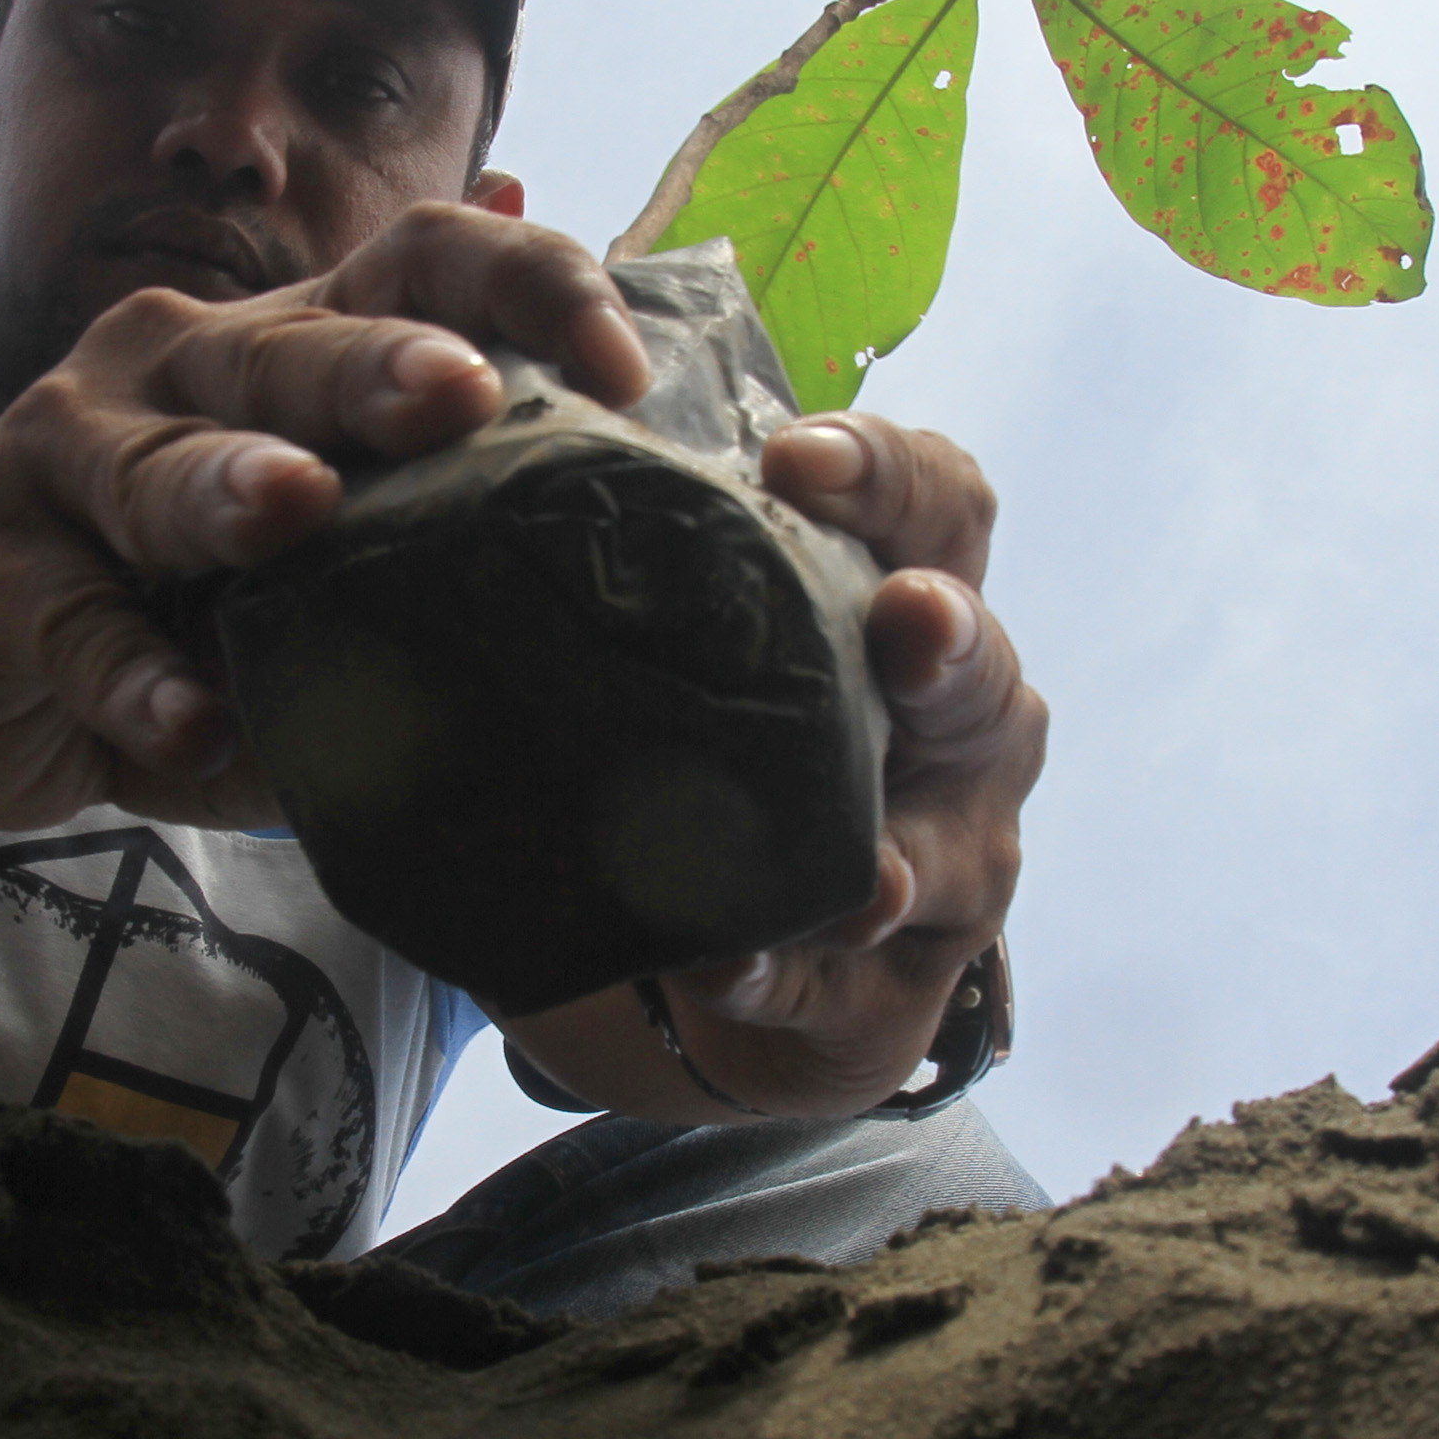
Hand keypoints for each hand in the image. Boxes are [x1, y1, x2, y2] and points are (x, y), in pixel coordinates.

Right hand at [0, 201, 650, 828]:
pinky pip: (71, 623)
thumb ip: (428, 579)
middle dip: (373, 368)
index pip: (420, 262)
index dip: (524, 289)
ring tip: (294, 509)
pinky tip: (188, 722)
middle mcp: (178, 359)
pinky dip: (131, 679)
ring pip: (156, 460)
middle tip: (455, 394)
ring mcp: (67, 444)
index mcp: (292, 340)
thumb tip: (604, 646)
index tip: (620, 372)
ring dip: (226, 484)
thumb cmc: (188, 611)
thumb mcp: (320, 583)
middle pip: (287, 345)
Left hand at [649, 411, 1045, 1109]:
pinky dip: (787, 977)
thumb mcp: (689, 639)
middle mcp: (957, 726)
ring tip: (865, 874)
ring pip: (958, 853)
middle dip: (951, 644)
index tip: (795, 459)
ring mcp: (950, 860)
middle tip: (909, 620)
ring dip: (904, 860)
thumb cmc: (707, 743)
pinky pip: (848, 985)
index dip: (884, 472)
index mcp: (907, 601)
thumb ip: (623, 562)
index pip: (936, 506)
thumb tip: (458, 453)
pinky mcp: (896, 984)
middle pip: (980, 669)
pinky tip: (730, 970)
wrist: (715, 947)